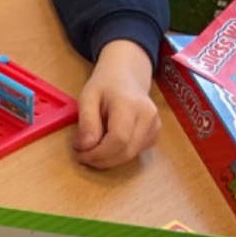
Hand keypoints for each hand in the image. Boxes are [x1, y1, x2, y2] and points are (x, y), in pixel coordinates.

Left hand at [73, 39, 159, 168]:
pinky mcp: (154, 134)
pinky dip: (118, 154)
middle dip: (102, 160)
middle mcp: (148, 117)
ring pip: (131, 155)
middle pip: (126, 151)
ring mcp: (155, 126)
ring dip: (108, 159)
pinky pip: (135, 152)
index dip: (98, 153)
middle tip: (82, 156)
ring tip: (91, 150)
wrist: (127, 76)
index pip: (119, 139)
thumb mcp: (88, 97)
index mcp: (130, 105)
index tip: (80, 153)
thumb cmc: (105, 85)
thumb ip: (87, 121)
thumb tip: (86, 146)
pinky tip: (106, 144)